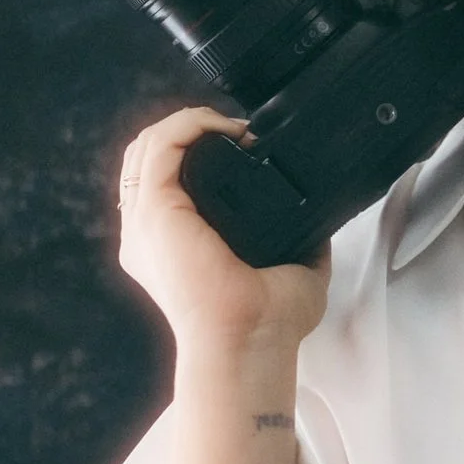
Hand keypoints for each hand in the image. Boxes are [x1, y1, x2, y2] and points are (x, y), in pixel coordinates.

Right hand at [116, 106, 330, 353]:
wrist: (252, 340)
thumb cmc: (268, 324)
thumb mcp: (289, 271)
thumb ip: (298, 246)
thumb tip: (317, 227)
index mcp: (170, 248)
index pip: (164, 182)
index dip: (196, 153)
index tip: (244, 150)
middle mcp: (149, 233)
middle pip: (148, 157)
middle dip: (192, 131)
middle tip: (238, 134)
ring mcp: (146, 221)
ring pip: (149, 145)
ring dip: (192, 123)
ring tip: (232, 128)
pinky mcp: (156, 210)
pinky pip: (160, 145)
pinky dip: (191, 123)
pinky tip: (224, 128)